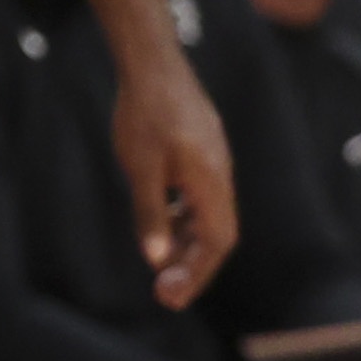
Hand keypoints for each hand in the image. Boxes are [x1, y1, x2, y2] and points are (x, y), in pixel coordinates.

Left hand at [111, 38, 241, 307]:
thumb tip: (157, 260)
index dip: (197, 274)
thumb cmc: (143, 114)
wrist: (152, 64)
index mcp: (211, 183)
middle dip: (193, 267)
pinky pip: (200, 198)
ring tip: (161, 267)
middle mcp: (221, 176)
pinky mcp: (203, 153)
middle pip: (217, 235)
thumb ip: (150, 214)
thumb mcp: (140, 168)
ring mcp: (214, 163)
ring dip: (188, 244)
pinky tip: (161, 223)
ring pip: (209, 216)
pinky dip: (184, 219)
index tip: (171, 297)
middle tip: (163, 293)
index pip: (217, 242)